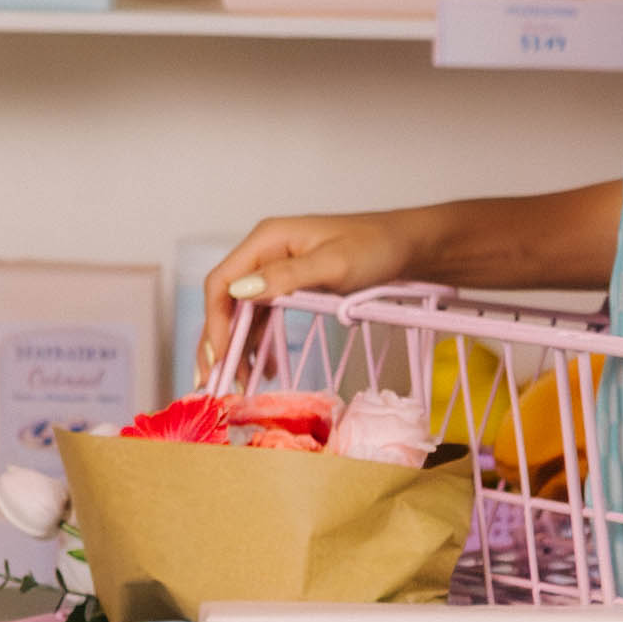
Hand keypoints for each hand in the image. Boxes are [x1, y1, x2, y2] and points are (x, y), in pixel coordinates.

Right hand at [200, 209, 423, 375]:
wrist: (407, 244)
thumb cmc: (375, 247)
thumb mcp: (333, 264)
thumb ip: (287, 276)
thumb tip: (241, 292)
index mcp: (268, 239)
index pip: (222, 282)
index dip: (214, 322)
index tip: (217, 358)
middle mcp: (265, 252)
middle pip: (226, 299)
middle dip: (219, 341)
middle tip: (214, 380)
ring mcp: (276, 268)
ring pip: (243, 312)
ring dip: (239, 346)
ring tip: (241, 382)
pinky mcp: (290, 284)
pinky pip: (265, 315)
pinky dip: (261, 342)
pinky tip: (266, 368)